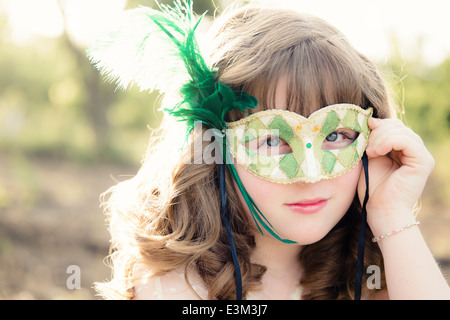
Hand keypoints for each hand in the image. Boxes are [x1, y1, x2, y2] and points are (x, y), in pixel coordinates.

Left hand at [357, 117, 434, 234]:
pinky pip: (406, 140)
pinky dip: (388, 142)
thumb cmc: (372, 188)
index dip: (376, 126)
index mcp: (403, 149)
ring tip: (369, 152)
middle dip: (377, 132)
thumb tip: (371, 119)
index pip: (392, 126)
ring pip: (400, 131)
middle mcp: (415, 151)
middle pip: (397, 126)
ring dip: (379, 138)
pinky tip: (376, 152)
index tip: (362, 132)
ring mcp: (421, 155)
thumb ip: (372, 140)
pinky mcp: (423, 161)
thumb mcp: (369, 158)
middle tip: (364, 146)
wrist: (381, 210)